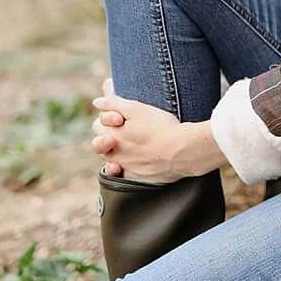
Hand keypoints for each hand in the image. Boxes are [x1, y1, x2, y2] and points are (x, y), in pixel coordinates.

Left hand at [91, 78, 226, 183]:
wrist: (184, 150)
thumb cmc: (161, 126)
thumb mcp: (136, 108)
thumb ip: (113, 103)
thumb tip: (96, 102)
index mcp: (112, 137)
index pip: (98, 125)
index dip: (108, 116)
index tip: (121, 114)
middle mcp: (116, 155)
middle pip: (102, 144)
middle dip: (108, 134)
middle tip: (124, 126)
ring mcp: (127, 168)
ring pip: (112, 159)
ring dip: (116, 150)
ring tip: (132, 142)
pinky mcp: (139, 178)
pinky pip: (126, 174)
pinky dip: (127, 167)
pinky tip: (137, 159)